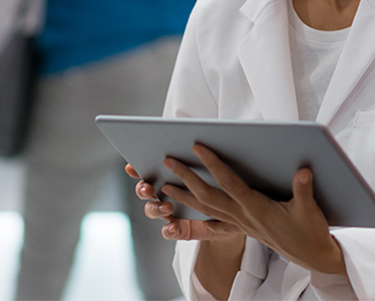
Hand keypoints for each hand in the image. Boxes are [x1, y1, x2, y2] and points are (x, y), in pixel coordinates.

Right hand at [126, 163, 243, 242]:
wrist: (243, 213)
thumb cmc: (227, 183)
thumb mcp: (217, 168)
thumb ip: (203, 158)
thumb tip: (198, 144)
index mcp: (170, 176)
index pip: (149, 170)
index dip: (136, 169)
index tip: (131, 167)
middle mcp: (168, 194)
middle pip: (146, 192)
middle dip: (143, 189)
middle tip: (148, 187)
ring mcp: (173, 212)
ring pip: (154, 210)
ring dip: (155, 208)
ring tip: (166, 207)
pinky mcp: (184, 229)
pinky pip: (170, 231)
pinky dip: (169, 230)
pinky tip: (172, 227)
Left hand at [160, 144, 345, 275]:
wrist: (312, 256)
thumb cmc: (310, 231)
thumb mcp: (310, 210)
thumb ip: (303, 190)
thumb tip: (303, 171)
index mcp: (256, 208)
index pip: (229, 183)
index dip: (213, 164)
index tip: (197, 147)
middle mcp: (243, 217)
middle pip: (207, 196)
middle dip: (186, 178)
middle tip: (167, 162)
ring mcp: (242, 225)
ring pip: (206, 210)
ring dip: (185, 198)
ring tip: (165, 187)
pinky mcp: (245, 230)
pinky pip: (217, 224)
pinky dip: (203, 218)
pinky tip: (193, 216)